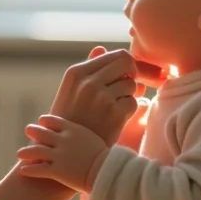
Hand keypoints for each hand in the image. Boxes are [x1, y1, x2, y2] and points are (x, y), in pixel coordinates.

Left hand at [16, 115, 108, 192]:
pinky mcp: (57, 171)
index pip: (53, 120)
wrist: (108, 172)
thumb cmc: (107, 158)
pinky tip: (23, 171)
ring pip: (36, 151)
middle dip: (33, 131)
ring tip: (20, 153)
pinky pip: (38, 169)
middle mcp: (63, 140)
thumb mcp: (95, 139)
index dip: (45, 121)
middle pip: (42, 132)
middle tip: (28, 130)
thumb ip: (85, 135)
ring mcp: (59, 155)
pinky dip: (29, 170)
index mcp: (73, 130)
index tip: (41, 121)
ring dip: (26, 152)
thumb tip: (85, 135)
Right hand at [49, 46, 164, 144]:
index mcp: (76, 72)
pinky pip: (134, 102)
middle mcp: (88, 82)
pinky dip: (129, 110)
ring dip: (128, 94)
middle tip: (125, 87)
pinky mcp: (114, 113)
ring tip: (114, 106)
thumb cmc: (71, 118)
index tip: (122, 76)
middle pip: (127, 63)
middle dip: (131, 74)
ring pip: (132, 84)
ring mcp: (101, 97)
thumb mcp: (71, 90)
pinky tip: (116, 118)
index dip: (124, 65)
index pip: (115, 55)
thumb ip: (88, 68)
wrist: (66, 150)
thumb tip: (101, 49)